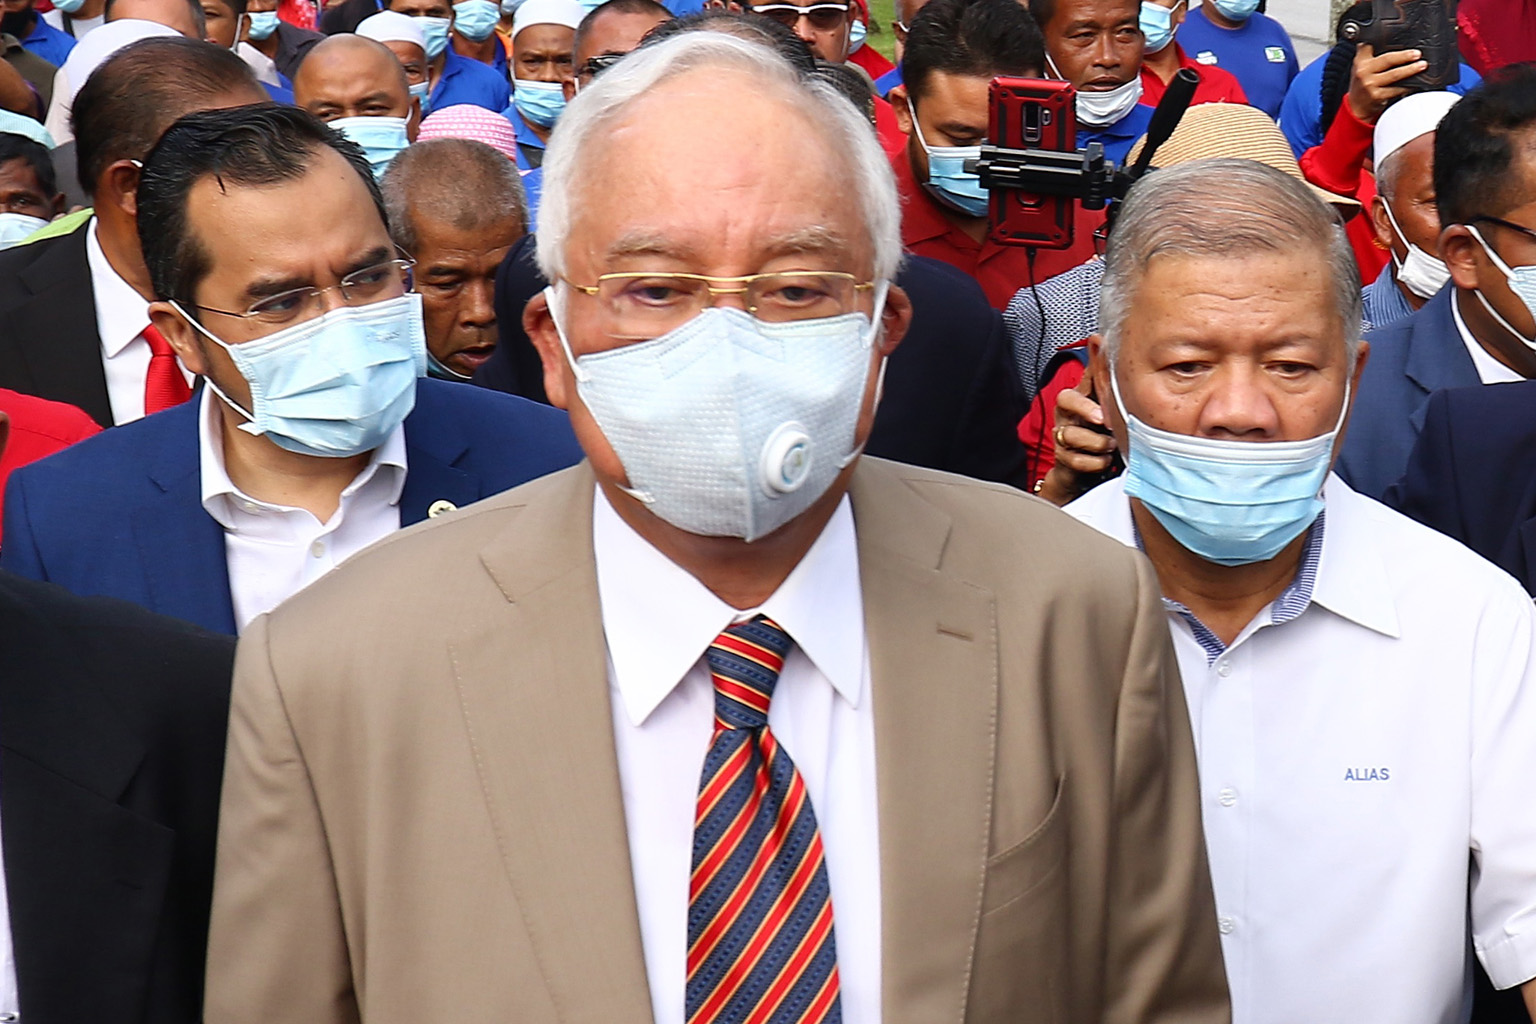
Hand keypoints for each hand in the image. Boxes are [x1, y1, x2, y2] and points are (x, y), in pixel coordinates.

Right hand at [1036, 374, 1117, 506]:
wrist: (1085, 465)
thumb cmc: (1099, 432)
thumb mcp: (1105, 408)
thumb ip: (1109, 388)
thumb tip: (1116, 360)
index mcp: (1075, 399)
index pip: (1076, 380)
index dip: (1087, 384)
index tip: (1105, 394)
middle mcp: (1065, 415)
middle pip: (1065, 401)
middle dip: (1085, 408)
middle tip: (1104, 420)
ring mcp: (1062, 437)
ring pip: (1072, 434)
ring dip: (1097, 442)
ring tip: (1112, 444)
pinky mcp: (1064, 459)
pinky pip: (1078, 460)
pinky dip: (1096, 462)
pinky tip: (1106, 459)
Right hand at [1346, 44, 1427, 123]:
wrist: (1356, 106)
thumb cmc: (1363, 83)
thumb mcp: (1361, 65)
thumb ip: (1370, 52)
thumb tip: (1391, 36)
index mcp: (1360, 60)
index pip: (1370, 44)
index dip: (1384, 38)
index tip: (1399, 34)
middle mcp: (1363, 71)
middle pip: (1387, 59)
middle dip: (1404, 56)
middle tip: (1417, 54)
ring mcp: (1369, 84)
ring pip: (1394, 74)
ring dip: (1410, 70)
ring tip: (1422, 65)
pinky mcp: (1377, 96)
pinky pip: (1396, 89)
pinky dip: (1407, 86)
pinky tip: (1415, 83)